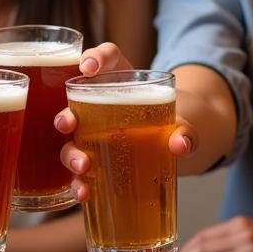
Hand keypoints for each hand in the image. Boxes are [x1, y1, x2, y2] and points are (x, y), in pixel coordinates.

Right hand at [54, 42, 195, 202]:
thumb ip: (186, 130)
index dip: (96, 58)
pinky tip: (84, 193)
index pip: (108, 58)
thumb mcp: (185, 122)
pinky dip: (79, 183)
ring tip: (83, 166)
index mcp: (124, 81)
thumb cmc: (175, 122)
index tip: (89, 67)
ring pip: (72, 142)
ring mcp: (95, 137)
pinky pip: (81, 173)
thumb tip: (180, 144)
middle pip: (75, 106)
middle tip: (68, 124)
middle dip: (66, 115)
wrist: (178, 144)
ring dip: (71, 154)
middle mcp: (102, 106)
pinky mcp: (98, 163)